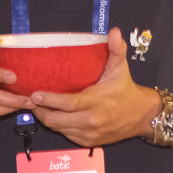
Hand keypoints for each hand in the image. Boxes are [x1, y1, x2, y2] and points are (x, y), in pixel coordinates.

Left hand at [26, 28, 158, 147]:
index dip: (49, 100)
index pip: (68, 104)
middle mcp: (91, 121)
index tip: (35, 94)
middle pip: (56, 120)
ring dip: (46, 119)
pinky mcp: (88, 142)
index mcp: (96, 102)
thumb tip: (113, 31)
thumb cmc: (126, 91)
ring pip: (58, 129)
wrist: (142, 117)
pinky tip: (54, 116)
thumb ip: (116, 49)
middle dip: (40, 111)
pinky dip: (58, 126)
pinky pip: (66, 135)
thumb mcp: (121, 69)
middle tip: (31, 100)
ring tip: (39, 107)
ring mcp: (89, 134)